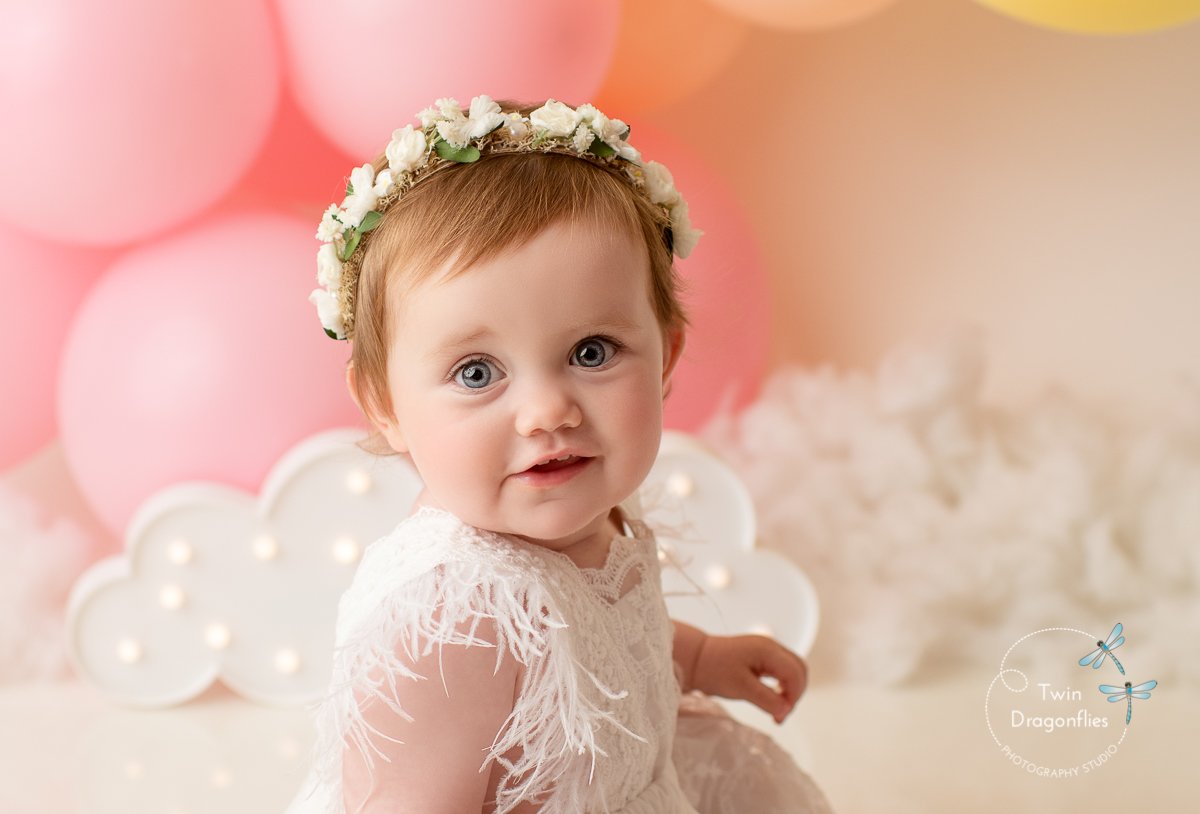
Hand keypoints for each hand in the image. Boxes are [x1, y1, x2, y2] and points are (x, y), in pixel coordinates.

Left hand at [691, 634, 807, 723]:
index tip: (780, 716)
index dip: (794, 696)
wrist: (694, 659)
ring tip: (777, 711)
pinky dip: (782, 686)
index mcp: (768, 650)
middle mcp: (771, 646)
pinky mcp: (761, 657)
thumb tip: (786, 710)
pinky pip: (781, 671)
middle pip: (799, 670)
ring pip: (792, 670)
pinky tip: (773, 699)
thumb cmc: (713, 669)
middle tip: (780, 715)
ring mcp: (766, 650)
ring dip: (790, 691)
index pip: (795, 673)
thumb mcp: (741, 687)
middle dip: (795, 693)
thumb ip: (767, 699)